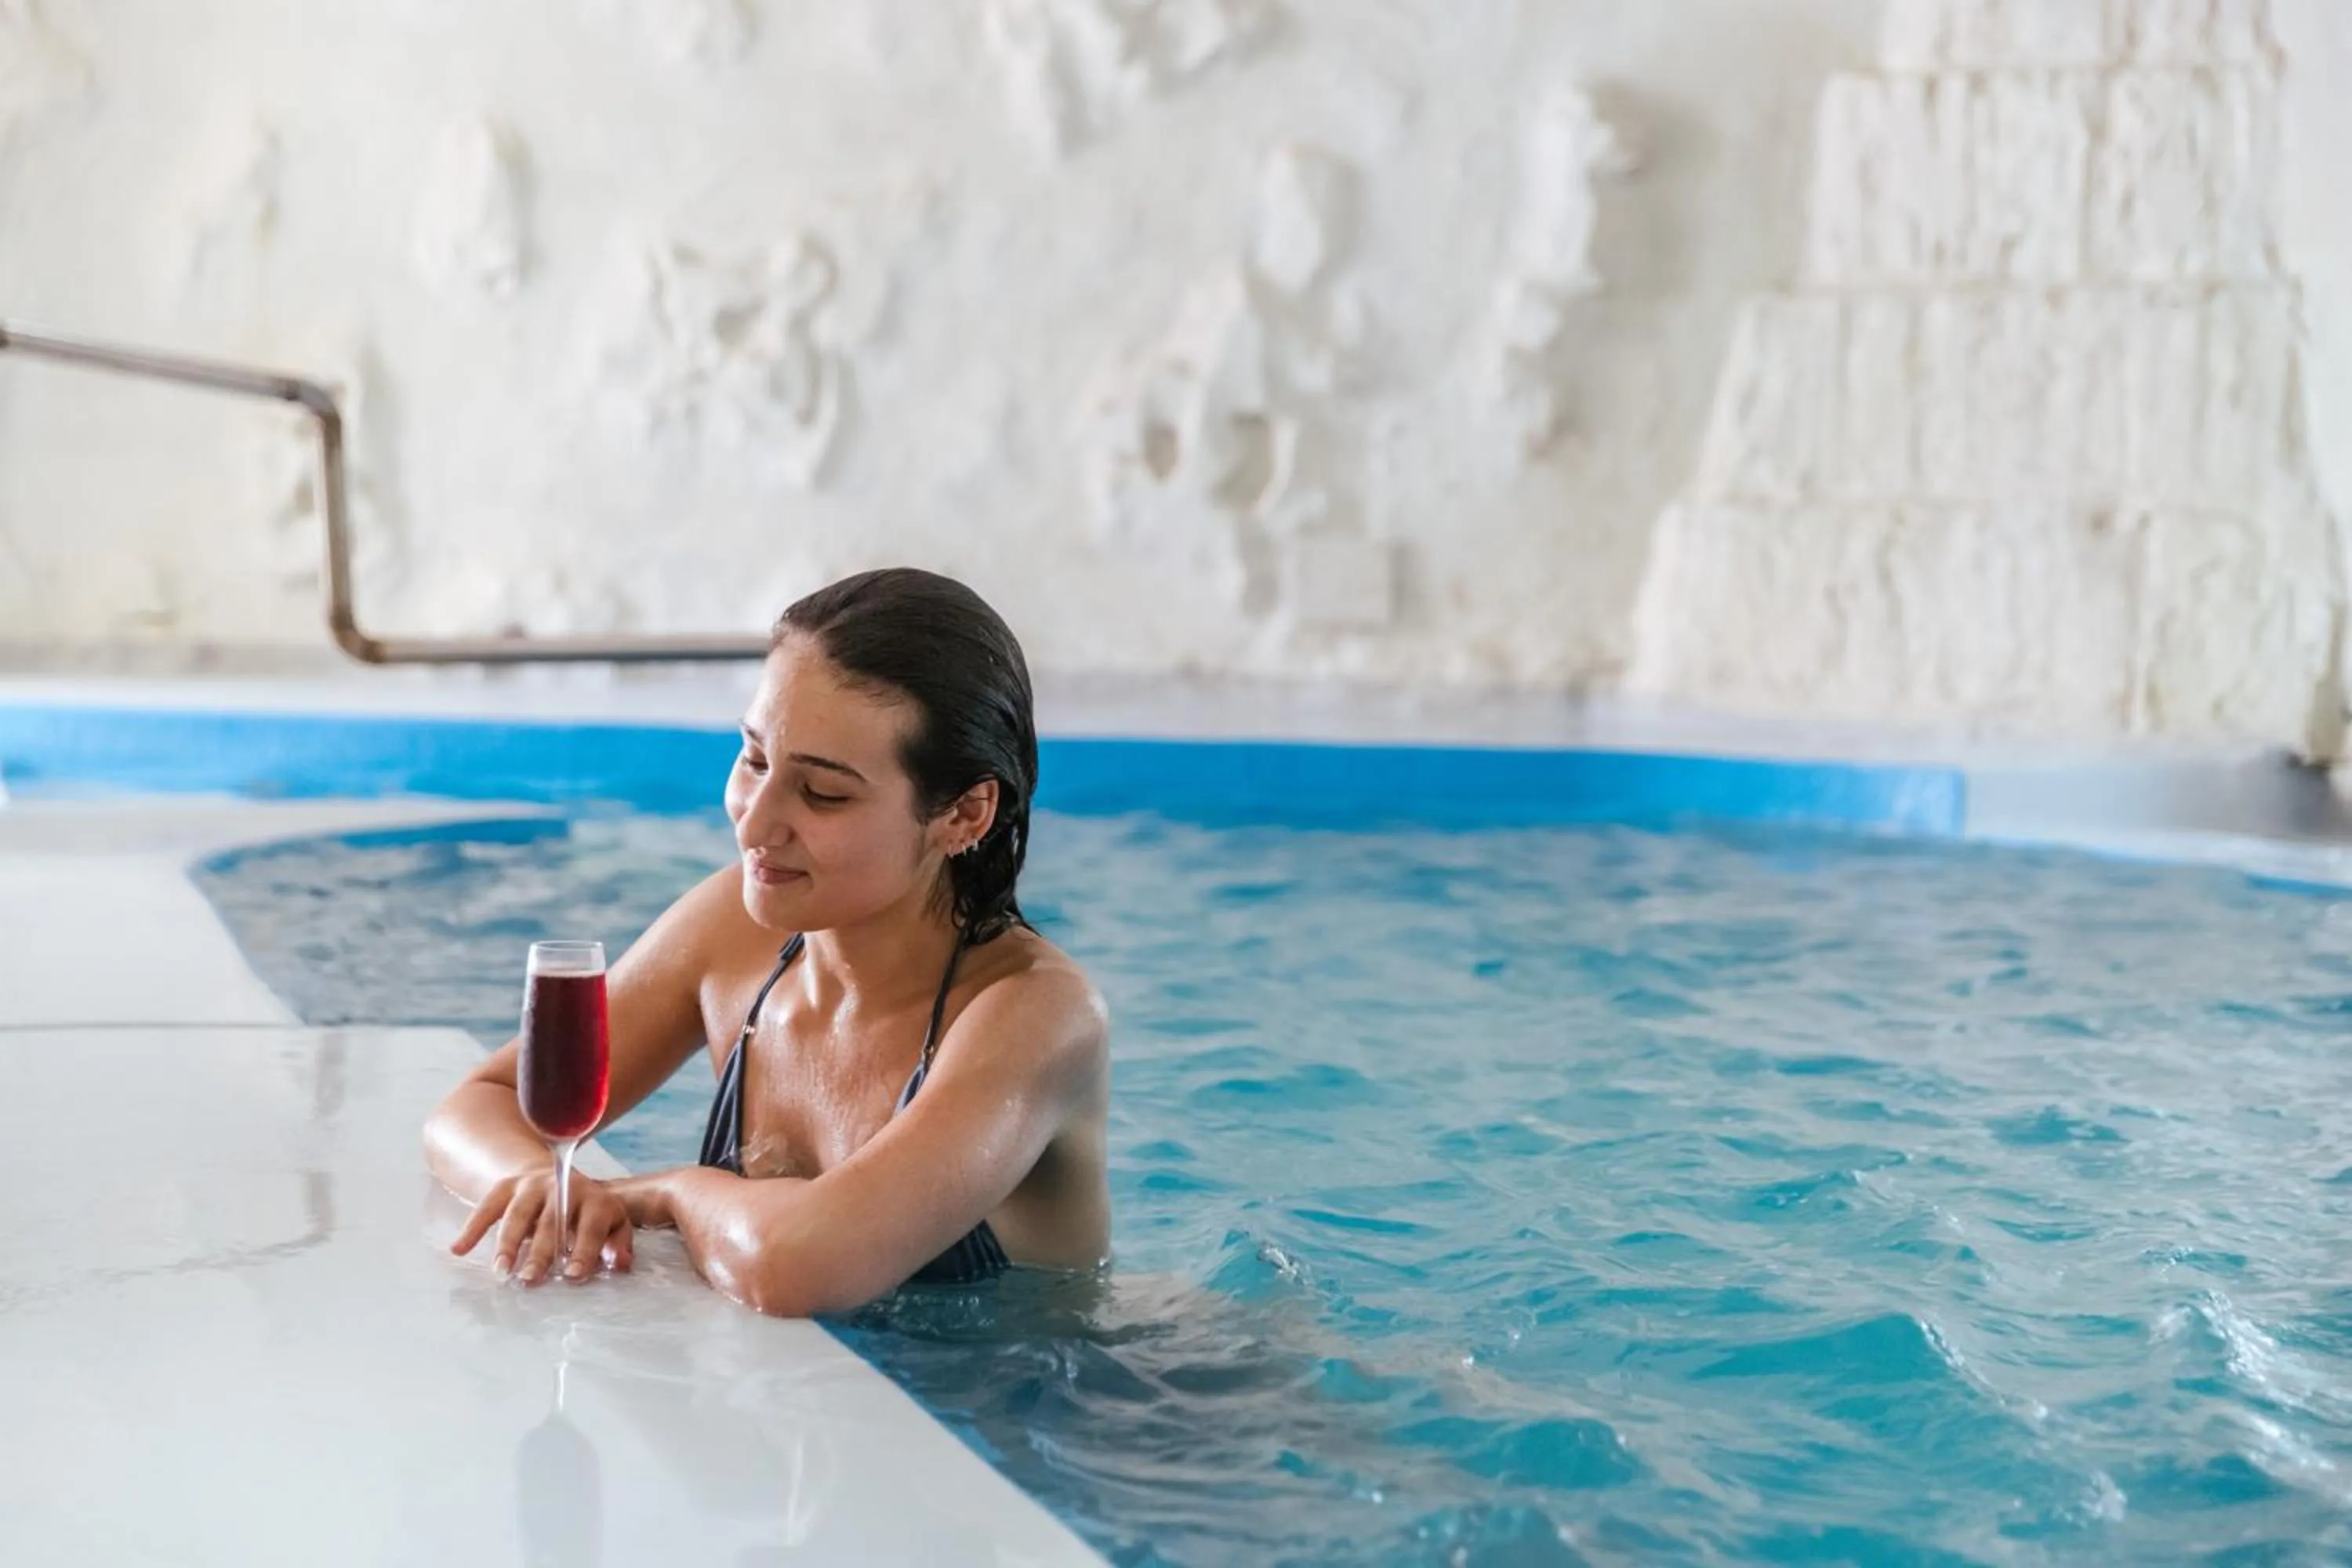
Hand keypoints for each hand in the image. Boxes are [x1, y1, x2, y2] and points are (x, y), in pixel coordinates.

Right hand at [450, 1167, 634, 1284]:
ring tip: (501, 1272)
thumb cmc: (589, 1211)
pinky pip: (487, 1206)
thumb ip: (618, 1245)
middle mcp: (564, 1188)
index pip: (591, 1226)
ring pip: (518, 1215)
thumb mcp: (613, 1223)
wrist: (558, 1173)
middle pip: (551, 1223)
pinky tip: (459, 1248)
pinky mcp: (506, 1186)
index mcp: (595, 1200)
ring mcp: (532, 1185)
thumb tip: (620, 1265)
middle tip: (530, 1280)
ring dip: (507, 1244)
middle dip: (540, 1253)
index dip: (584, 1250)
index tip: (572, 1276)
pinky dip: (472, 1227)